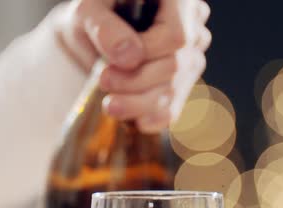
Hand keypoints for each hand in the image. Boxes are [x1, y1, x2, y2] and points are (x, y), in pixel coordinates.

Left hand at [49, 0, 211, 132]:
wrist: (92, 35)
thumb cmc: (93, 14)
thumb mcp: (88, 11)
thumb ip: (105, 28)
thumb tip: (129, 57)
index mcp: (178, 0)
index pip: (176, 37)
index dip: (147, 55)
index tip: (112, 62)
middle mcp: (193, 26)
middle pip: (175, 66)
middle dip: (136, 81)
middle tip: (103, 81)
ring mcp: (192, 56)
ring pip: (174, 89)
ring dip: (139, 103)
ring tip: (110, 105)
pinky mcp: (183, 83)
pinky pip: (175, 107)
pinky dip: (154, 117)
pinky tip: (135, 121)